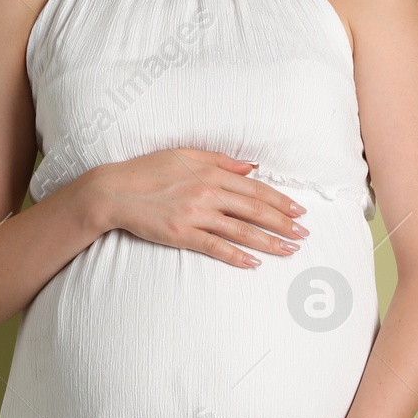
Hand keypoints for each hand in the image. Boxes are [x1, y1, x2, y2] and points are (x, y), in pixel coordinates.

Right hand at [85, 149, 308, 268]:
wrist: (114, 191)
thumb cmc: (147, 170)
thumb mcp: (185, 154)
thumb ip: (221, 160)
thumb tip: (251, 167)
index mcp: (211, 171)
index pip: (254, 188)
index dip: (280, 201)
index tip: (299, 211)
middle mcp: (207, 192)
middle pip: (254, 209)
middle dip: (283, 223)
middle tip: (304, 235)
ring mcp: (195, 214)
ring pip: (241, 230)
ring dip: (269, 242)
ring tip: (289, 251)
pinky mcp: (182, 234)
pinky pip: (216, 247)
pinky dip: (237, 256)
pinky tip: (254, 263)